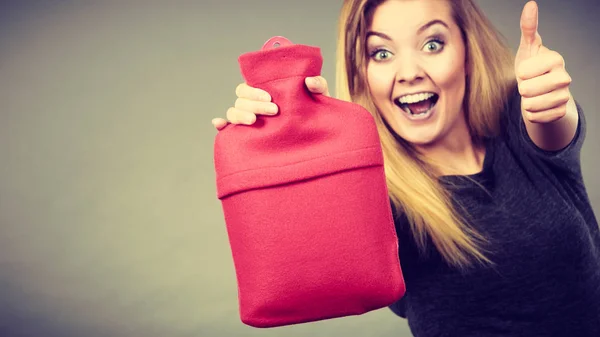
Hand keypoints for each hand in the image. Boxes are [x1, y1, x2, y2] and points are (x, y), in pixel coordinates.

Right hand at [211, 76, 330, 130]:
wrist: (319, 134)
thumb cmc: (316, 112)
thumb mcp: (320, 98)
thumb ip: (319, 85)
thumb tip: (309, 81)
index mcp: (267, 91)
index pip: (249, 86)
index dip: (254, 91)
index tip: (270, 98)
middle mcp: (254, 104)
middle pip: (241, 99)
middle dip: (254, 104)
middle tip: (274, 111)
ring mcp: (251, 119)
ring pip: (234, 112)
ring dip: (240, 115)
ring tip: (254, 121)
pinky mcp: (250, 135)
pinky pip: (229, 130)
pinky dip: (222, 126)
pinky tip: (220, 126)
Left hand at [515, 1, 571, 123]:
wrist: (542, 92)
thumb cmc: (532, 67)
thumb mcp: (527, 48)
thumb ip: (528, 28)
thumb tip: (530, 4)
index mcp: (556, 59)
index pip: (524, 71)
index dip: (520, 73)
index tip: (526, 71)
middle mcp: (565, 77)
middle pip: (527, 90)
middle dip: (521, 89)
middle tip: (528, 85)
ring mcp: (565, 96)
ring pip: (531, 105)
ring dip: (525, 102)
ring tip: (531, 95)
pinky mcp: (561, 112)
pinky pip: (536, 118)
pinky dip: (531, 114)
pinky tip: (537, 106)